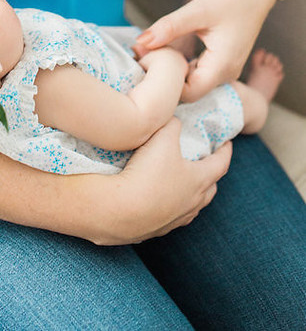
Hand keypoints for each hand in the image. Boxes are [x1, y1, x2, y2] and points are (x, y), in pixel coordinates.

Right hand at [94, 118, 231, 244]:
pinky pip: (171, 216)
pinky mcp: (157, 229)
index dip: (225, 151)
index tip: (227, 142)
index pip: (221, 164)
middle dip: (210, 174)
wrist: (121, 211)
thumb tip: (175, 120)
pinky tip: (158, 199)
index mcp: (199, 180)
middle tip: (205, 162)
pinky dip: (170, 205)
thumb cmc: (147, 174)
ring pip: (192, 206)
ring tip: (181, 181)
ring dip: (191, 193)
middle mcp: (192, 203)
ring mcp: (176, 219)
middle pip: (210, 189)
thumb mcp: (162, 137)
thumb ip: (172, 123)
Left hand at [134, 0, 275, 100]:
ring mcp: (224, 72)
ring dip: (171, 69)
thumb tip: (140, 42)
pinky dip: (180, 64)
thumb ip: (169, 27)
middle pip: (187, 91)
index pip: (187, 94)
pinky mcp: (220, 64)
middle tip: (141, 54)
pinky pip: (196, 73)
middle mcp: (225, 76)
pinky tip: (166, 48)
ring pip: (191, 82)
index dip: (164, 81)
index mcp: (222, 68)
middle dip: (164, 76)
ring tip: (151, 49)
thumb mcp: (197, 10)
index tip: (145, 60)